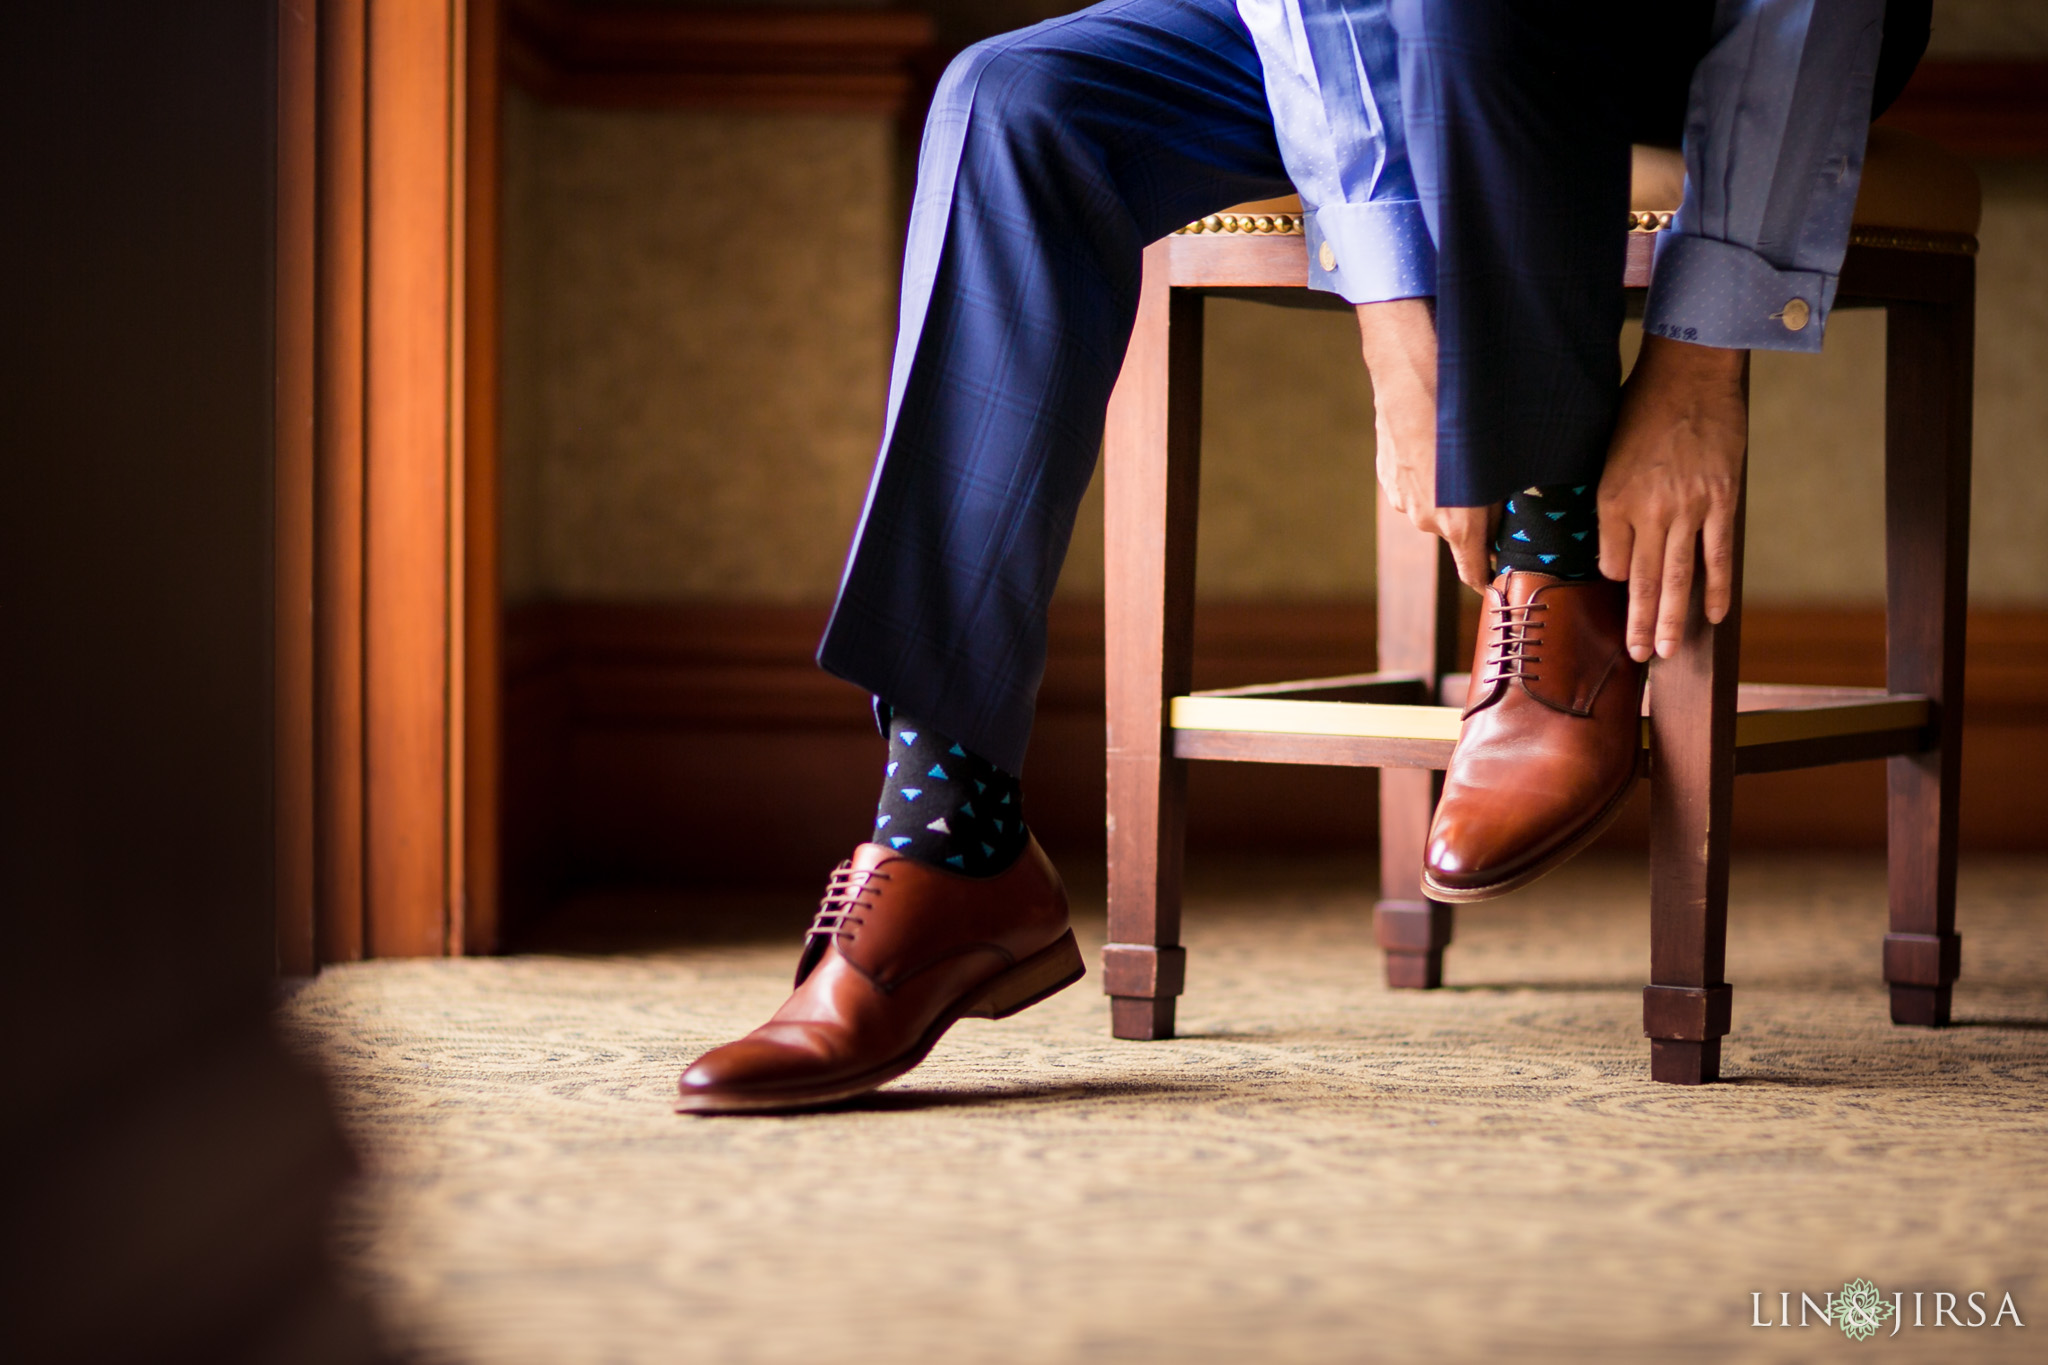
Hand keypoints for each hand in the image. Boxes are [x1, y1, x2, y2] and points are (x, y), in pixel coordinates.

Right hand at [1356, 299, 1494, 590]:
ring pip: (1436, 507)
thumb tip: (1527, 516)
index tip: (1506, 575)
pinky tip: (1440, 444)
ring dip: (1453, 493)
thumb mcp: (1506, 456)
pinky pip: (1416, 487)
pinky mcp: (1387, 475)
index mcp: (1457, 522)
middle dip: (1478, 519)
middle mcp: (1424, 518)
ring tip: (1465, 455)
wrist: (1412, 367)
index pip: (1473, 573)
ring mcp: (1401, 497)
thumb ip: (1513, 499)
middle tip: (1498, 484)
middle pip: (1458, 534)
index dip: (1491, 577)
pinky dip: (1431, 475)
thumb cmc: (1465, 407)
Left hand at [1597, 334, 1747, 661]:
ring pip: (1678, 577)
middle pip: (1642, 582)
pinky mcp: (1721, 500)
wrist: (1690, 373)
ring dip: (1673, 619)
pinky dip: (1715, 589)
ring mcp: (1687, 507)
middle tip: (1639, 656)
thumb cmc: (1641, 409)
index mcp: (1611, 499)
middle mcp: (1647, 509)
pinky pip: (1717, 555)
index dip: (1618, 581)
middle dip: (1640, 624)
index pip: (1611, 563)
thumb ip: (1610, 502)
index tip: (1624, 594)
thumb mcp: (1605, 454)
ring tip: (1668, 651)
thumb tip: (1612, 547)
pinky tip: (1712, 617)